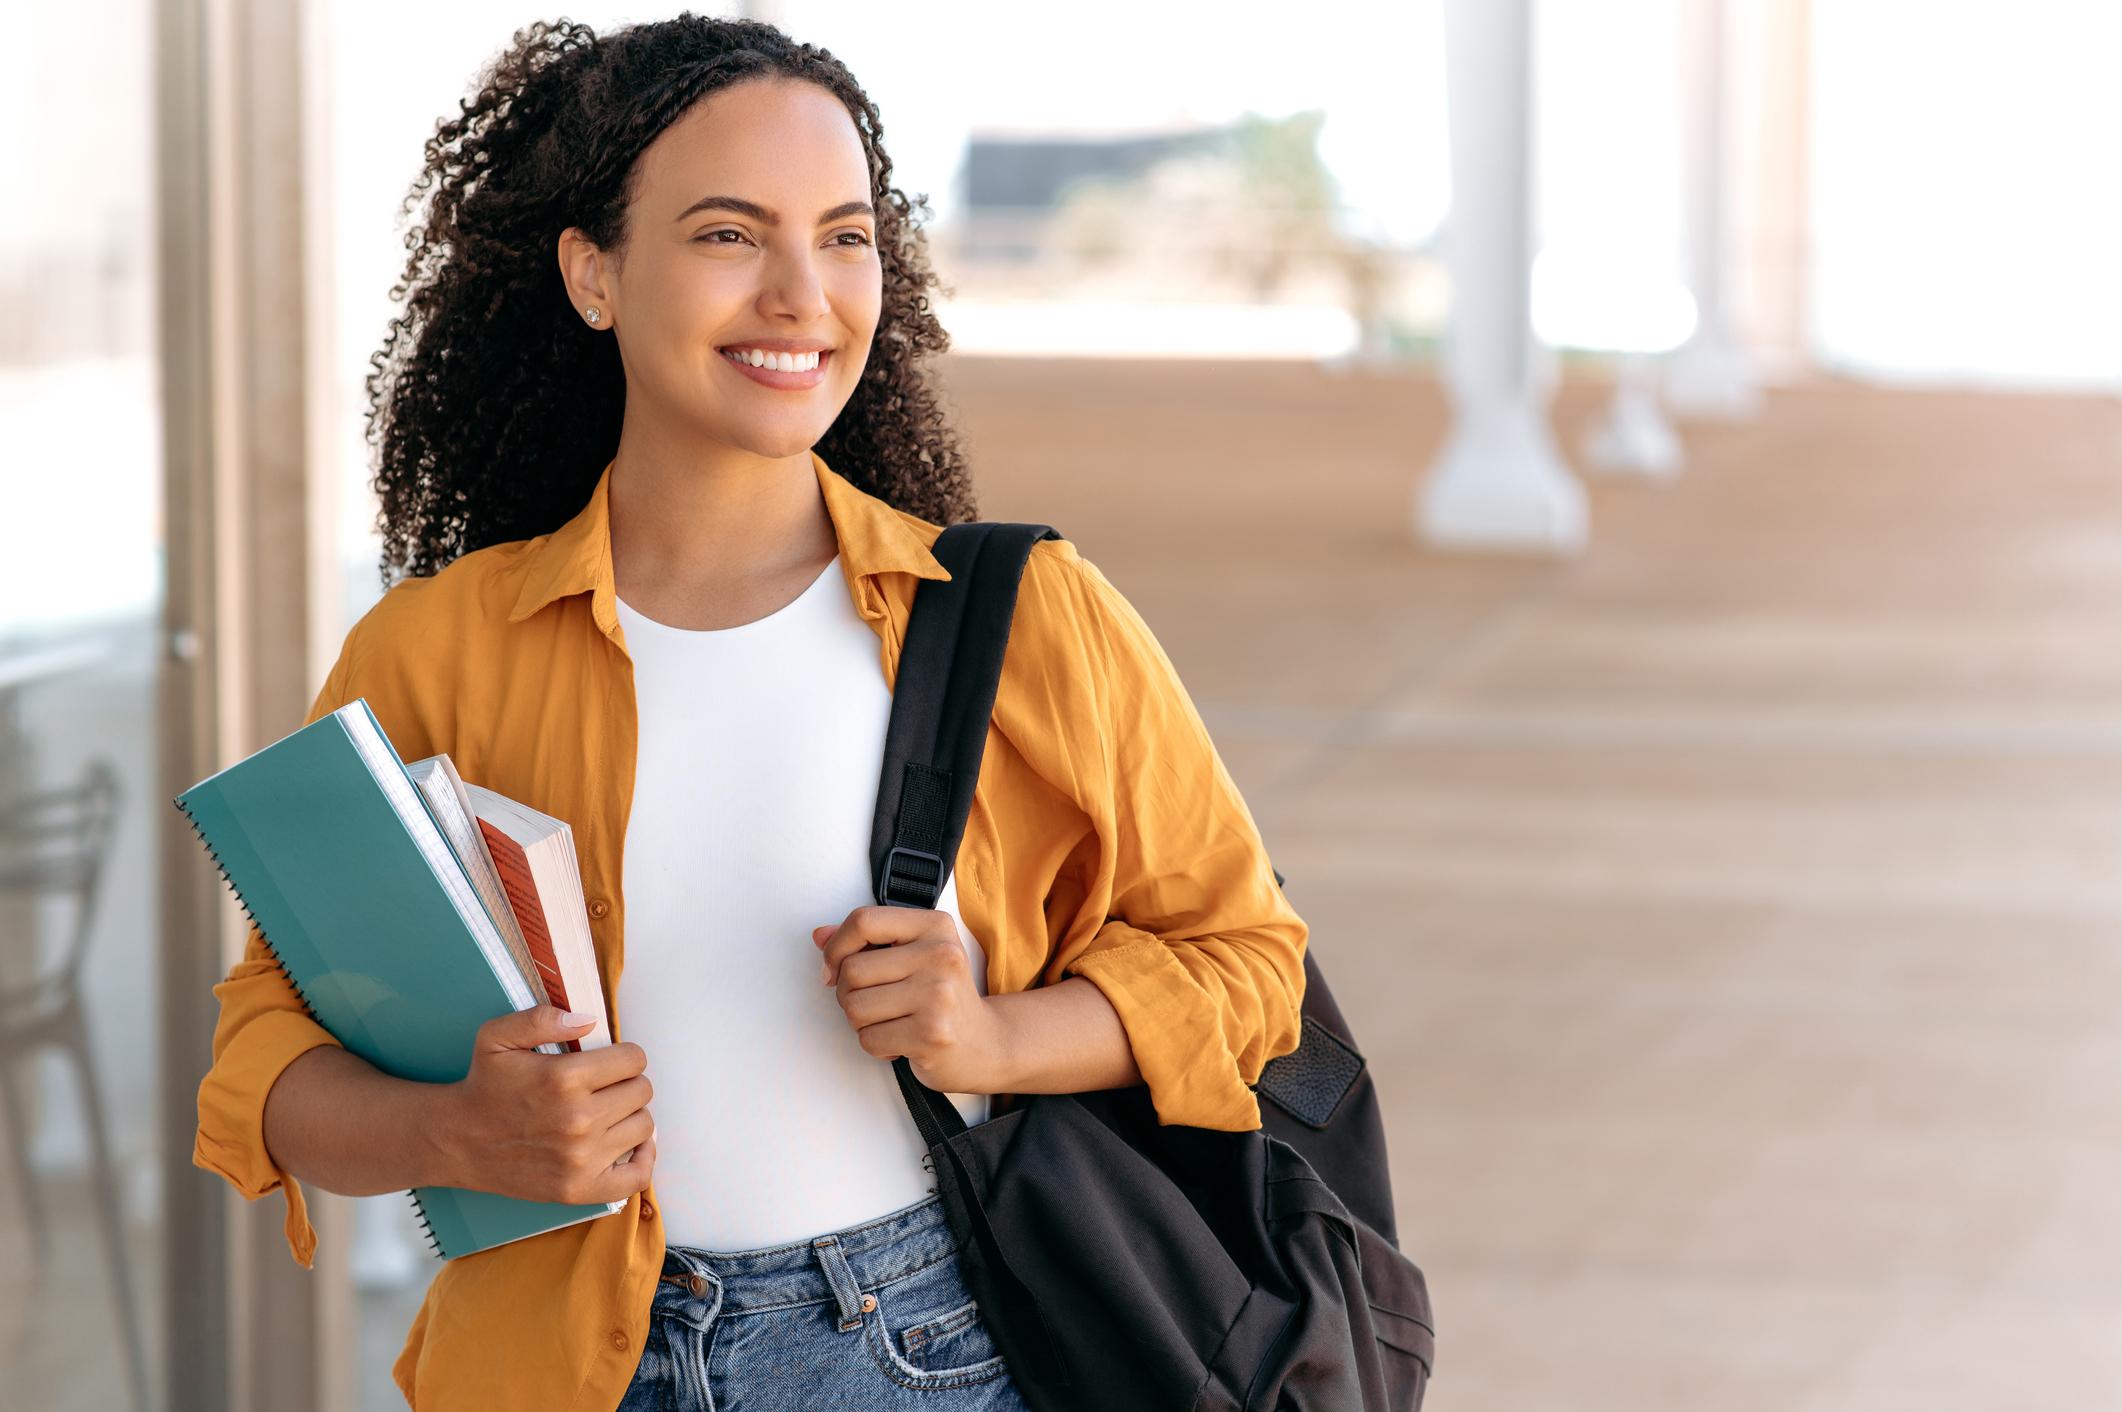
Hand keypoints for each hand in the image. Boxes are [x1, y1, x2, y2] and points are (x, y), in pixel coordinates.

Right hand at [439, 1005, 655, 1205]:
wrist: (459, 1141)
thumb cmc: (484, 1088)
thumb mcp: (498, 1037)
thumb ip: (541, 1018)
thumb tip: (589, 1021)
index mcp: (564, 1078)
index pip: (634, 1059)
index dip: (624, 1056)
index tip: (609, 1063)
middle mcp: (578, 1119)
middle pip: (642, 1091)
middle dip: (627, 1083)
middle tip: (604, 1088)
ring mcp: (581, 1158)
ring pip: (643, 1126)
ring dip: (630, 1116)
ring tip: (606, 1113)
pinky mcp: (580, 1189)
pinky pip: (637, 1176)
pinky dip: (643, 1159)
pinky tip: (630, 1145)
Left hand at [814, 906, 1011, 1094]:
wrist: (985, 1043)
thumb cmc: (942, 996)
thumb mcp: (911, 956)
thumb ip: (865, 941)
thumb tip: (820, 936)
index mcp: (935, 926)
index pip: (864, 921)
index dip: (836, 947)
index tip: (834, 966)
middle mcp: (941, 955)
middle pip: (852, 969)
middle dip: (848, 993)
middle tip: (874, 1002)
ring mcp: (939, 995)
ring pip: (854, 1007)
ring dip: (861, 1022)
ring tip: (890, 1020)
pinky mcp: (932, 1034)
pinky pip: (869, 1039)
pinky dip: (876, 1044)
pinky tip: (901, 1039)